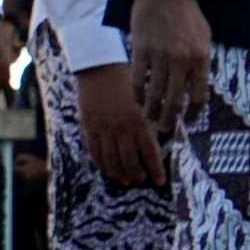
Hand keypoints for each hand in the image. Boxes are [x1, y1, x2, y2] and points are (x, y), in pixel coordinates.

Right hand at [75, 61, 161, 189]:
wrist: (100, 68)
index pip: (150, 154)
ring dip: (120, 174)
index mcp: (139, 122)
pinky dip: (103, 165)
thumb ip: (148, 122)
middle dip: (137, 175)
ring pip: (112, 161)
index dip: (156, 170)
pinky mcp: (89, 128)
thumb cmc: (126, 82)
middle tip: (141, 179)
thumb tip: (156, 142)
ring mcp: (104, 130)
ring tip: (127, 180)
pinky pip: (95, 153)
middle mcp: (122, 129)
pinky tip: (109, 170)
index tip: (160, 181)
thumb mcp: (143, 101)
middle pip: (130, 162)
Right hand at [127, 0, 214, 138]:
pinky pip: (138, 80)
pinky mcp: (141, 51)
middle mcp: (181, 60)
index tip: (188, 122)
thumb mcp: (204, 39)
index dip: (193, 115)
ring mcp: (160, 56)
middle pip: (175, 101)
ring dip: (151, 112)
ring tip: (150, 119)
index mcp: (200, 58)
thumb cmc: (187, 17)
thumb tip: (197, 91)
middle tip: (165, 130)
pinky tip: (138, 100)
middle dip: (169, 121)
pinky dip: (137, 94)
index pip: (199, 97)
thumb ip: (201, 65)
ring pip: (155, 95)